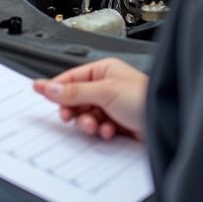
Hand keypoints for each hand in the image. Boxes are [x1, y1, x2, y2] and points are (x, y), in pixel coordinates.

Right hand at [32, 57, 148, 140]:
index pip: (72, 77)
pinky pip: (98, 128)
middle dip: (75, 110)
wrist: (165, 122)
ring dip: (88, 123)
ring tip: (96, 126)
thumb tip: (49, 87)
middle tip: (70, 116)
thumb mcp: (104, 92)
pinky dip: (101, 131)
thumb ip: (74, 92)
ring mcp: (112, 105)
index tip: (37, 90)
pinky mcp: (117, 123)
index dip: (55, 86)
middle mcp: (107, 85)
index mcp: (104, 70)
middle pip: (77, 98)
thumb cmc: (143, 98)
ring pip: (86, 115)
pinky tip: (109, 131)